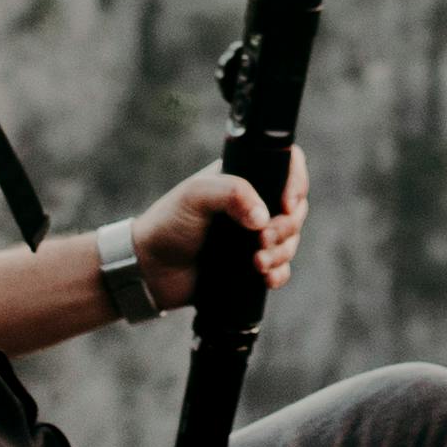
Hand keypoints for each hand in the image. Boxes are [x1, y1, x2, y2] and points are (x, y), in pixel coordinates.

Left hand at [134, 142, 307, 311]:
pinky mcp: (252, 266)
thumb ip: (231, 193)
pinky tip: (265, 278)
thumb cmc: (167, 224)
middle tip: (262, 239)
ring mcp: (254, 237)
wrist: (150, 269)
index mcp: (243, 180)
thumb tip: (263, 216)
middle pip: (295, 209)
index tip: (286, 204)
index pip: (286, 168)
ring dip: (281, 253)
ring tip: (256, 263)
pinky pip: (281, 269)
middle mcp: (253, 206)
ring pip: (290, 241)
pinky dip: (279, 273)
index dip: (296, 184)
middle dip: (286, 227)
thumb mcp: (195, 195)